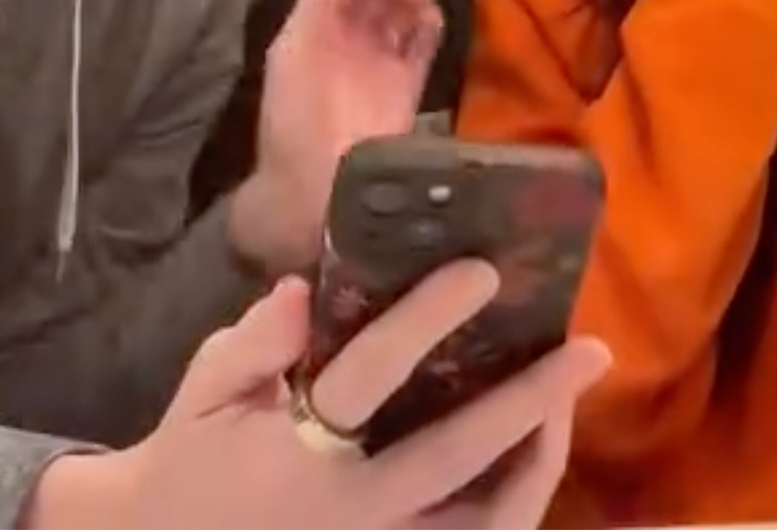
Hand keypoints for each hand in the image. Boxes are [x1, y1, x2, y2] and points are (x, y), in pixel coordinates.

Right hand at [25, 263, 609, 529]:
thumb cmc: (189, 462)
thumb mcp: (205, 393)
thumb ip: (255, 343)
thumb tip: (304, 292)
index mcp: (296, 454)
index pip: (372, 377)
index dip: (426, 320)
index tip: (480, 271)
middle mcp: (348, 510)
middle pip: (455, 458)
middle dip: (529, 403)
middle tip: (587, 352)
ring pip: (481, 523)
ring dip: (534, 466)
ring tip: (566, 409)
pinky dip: (509, 506)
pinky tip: (531, 458)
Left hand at [235, 0, 442, 270]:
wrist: (319, 178)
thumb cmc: (296, 115)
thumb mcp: (290, 52)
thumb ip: (315, 7)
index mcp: (315, 35)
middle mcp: (348, 45)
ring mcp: (379, 66)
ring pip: (401, 17)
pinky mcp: (408, 87)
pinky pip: (424, 47)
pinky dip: (430, 27)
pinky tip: (429, 15)